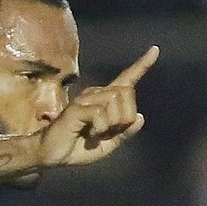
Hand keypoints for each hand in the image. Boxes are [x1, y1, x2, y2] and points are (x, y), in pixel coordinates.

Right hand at [37, 47, 157, 168]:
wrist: (51, 156)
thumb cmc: (77, 148)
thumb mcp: (107, 145)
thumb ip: (124, 133)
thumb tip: (141, 117)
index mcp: (105, 100)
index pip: (126, 79)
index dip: (142, 65)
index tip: (155, 50)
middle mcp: (96, 94)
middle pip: (126, 92)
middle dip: (125, 116)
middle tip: (110, 132)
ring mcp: (85, 99)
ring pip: (115, 100)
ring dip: (113, 123)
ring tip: (98, 134)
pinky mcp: (76, 108)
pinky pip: (100, 112)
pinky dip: (101, 127)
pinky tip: (92, 134)